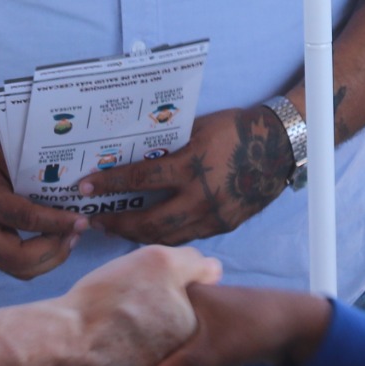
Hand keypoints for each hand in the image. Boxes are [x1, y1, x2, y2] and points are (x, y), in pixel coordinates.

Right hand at [0, 134, 87, 279]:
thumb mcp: (1, 157)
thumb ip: (29, 175)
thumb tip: (67, 190)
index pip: (25, 219)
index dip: (57, 223)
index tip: (82, 220)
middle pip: (20, 260)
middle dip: (55, 251)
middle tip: (76, 232)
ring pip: (19, 270)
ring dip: (50, 260)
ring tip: (69, 239)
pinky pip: (14, 267)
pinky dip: (39, 261)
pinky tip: (53, 243)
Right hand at [42, 245, 221, 365]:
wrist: (56, 350)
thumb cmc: (106, 307)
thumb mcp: (158, 263)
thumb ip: (193, 265)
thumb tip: (211, 271)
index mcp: (202, 351)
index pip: (215, 336)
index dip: (194, 313)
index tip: (172, 304)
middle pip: (189, 357)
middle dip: (173, 338)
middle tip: (144, 316)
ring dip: (149, 356)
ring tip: (122, 332)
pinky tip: (107, 351)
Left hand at [76, 105, 293, 245]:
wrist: (279, 147)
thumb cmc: (237, 129)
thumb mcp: (198, 128)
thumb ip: (169, 144)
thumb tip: (134, 151)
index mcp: (192, 166)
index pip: (140, 179)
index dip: (109, 184)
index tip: (85, 187)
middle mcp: (201, 198)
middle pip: (149, 222)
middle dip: (118, 223)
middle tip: (95, 221)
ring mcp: (214, 217)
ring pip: (168, 237)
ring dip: (138, 235)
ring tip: (116, 230)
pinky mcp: (224, 227)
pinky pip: (188, 237)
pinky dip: (165, 236)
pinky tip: (150, 232)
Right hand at [150, 285, 333, 365]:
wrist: (295, 326)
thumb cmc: (258, 326)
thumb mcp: (216, 349)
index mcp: (184, 291)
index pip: (146, 311)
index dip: (133, 333)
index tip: (123, 355)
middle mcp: (188, 298)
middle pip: (155, 329)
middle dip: (149, 352)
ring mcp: (199, 314)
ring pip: (171, 340)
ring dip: (167, 359)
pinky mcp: (210, 330)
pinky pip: (186, 347)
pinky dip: (182, 361)